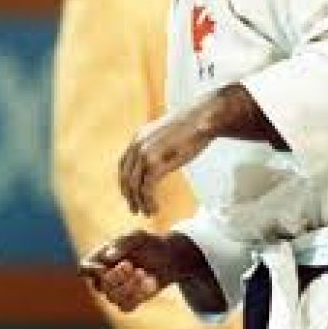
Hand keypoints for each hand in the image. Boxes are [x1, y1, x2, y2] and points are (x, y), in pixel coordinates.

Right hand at [79, 230, 173, 311]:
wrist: (169, 257)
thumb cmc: (150, 243)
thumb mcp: (139, 236)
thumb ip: (123, 243)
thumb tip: (107, 257)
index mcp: (102, 258)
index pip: (84, 268)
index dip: (91, 270)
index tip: (106, 266)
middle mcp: (105, 276)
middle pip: (99, 286)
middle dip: (117, 277)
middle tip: (131, 265)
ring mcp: (116, 291)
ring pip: (112, 298)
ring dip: (130, 286)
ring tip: (142, 272)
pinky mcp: (128, 302)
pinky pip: (125, 307)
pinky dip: (138, 295)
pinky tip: (148, 284)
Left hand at [119, 98, 216, 215]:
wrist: (204, 116)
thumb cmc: (191, 125)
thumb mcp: (167, 134)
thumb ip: (156, 145)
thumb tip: (155, 160)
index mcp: (139, 137)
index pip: (123, 164)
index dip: (125, 183)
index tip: (130, 196)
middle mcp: (138, 144)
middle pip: (126, 177)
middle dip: (130, 196)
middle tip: (136, 210)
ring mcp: (146, 153)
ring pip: (135, 185)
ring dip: (140, 202)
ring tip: (148, 212)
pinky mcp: (157, 162)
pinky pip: (147, 188)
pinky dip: (148, 201)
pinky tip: (155, 208)